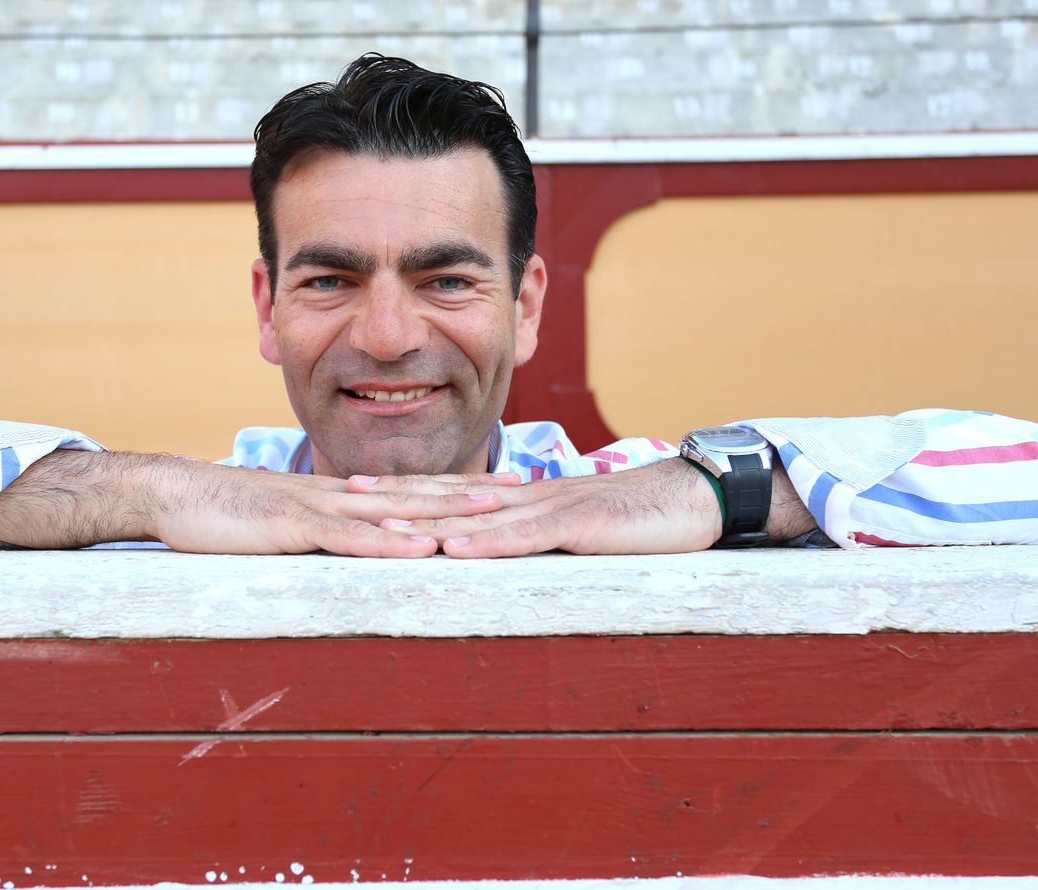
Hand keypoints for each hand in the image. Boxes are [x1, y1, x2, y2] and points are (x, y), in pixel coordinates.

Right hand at [144, 459, 519, 555]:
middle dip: (472, 490)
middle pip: (417, 491)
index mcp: (339, 494)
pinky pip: (348, 538)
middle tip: (525, 487)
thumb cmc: (226, 513)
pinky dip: (387, 543)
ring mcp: (318, 509)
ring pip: (393, 510)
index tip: (505, 484)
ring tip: (494, 511)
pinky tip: (421, 547)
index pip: (410, 487)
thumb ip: (324, 527)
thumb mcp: (286, 521)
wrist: (174, 495)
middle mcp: (338, 495)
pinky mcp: (293, 529)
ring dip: (444, 511)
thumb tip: (359, 537)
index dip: (458, 484)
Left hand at [347, 459, 778, 556]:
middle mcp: (528, 495)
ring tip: (376, 524)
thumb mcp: (577, 527)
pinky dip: (484, 543)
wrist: (694, 498)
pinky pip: (523, 536)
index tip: (357, 489)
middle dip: (395, 496)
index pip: (453, 490)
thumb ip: (538, 533)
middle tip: (342, 495)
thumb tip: (497, 545)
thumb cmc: (638, 518)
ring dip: (425, 520)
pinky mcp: (577, 526)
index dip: (404, 489)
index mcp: (526, 496)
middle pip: (450, 495)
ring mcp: (551, 508)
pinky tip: (450, 548)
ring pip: (476, 514)